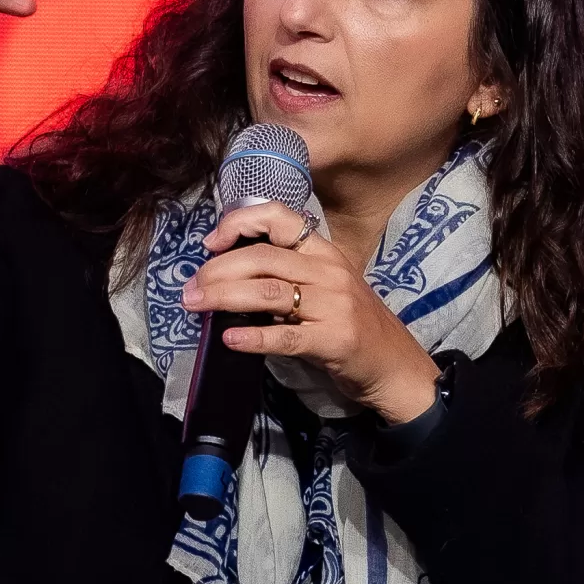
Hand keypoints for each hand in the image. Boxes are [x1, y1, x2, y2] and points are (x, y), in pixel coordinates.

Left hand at [180, 202, 440, 425]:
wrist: (394, 365)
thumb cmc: (352, 327)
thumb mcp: (324, 290)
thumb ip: (287, 278)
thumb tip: (229, 278)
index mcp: (324, 252)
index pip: (280, 218)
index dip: (240, 222)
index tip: (211, 243)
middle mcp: (328, 271)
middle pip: (263, 258)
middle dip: (218, 271)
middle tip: (189, 289)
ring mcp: (333, 305)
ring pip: (268, 292)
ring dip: (224, 297)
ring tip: (195, 306)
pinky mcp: (333, 340)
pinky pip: (285, 336)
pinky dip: (254, 337)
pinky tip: (231, 340)